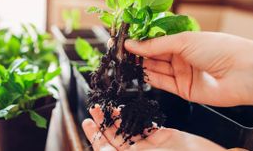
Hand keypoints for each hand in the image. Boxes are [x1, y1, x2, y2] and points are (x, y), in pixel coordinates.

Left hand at [82, 105, 224, 150]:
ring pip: (128, 130)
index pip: (107, 150)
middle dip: (102, 123)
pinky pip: (145, 125)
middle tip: (93, 108)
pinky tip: (125, 109)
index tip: (87, 122)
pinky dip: (134, 116)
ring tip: (105, 105)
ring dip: (116, 118)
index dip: (96, 136)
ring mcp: (152, 147)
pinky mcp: (165, 137)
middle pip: (114, 139)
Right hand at [125, 32, 252, 106]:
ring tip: (126, 61)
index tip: (127, 41)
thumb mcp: (183, 41)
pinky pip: (162, 82)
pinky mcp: (182, 89)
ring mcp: (182, 73)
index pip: (157, 41)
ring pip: (156, 69)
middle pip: (155, 56)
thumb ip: (155, 45)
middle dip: (139, 54)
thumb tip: (132, 44)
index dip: (142, 41)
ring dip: (142, 65)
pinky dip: (150, 77)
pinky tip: (139, 71)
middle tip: (123, 52)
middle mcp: (182, 57)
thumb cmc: (218, 49)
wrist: (241, 73)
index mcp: (184, 41)